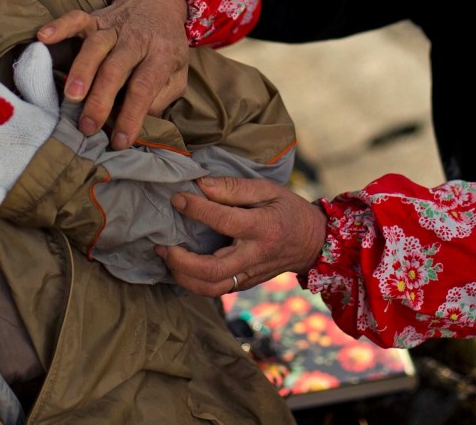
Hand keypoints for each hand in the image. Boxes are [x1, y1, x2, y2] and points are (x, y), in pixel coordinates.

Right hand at [37, 0, 188, 148]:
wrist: (159, 1)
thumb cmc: (166, 46)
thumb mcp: (179, 72)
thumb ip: (164, 95)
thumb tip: (143, 117)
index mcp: (161, 55)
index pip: (144, 87)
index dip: (132, 115)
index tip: (120, 141)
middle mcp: (136, 39)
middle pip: (116, 69)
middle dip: (100, 99)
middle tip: (88, 126)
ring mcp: (114, 27)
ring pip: (95, 46)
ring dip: (82, 70)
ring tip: (71, 96)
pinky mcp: (96, 17)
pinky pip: (77, 19)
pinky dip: (60, 26)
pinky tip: (44, 37)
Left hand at [155, 176, 327, 296]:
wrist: (313, 243)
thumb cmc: (288, 210)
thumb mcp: (268, 189)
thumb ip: (235, 188)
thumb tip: (201, 184)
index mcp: (263, 228)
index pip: (224, 220)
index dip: (197, 209)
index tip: (177, 198)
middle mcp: (255, 256)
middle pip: (212, 269)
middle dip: (181, 260)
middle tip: (163, 245)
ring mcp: (250, 275)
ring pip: (211, 288)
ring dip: (182, 276)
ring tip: (166, 257)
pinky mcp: (245, 284)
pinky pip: (215, 290)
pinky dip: (193, 282)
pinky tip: (180, 266)